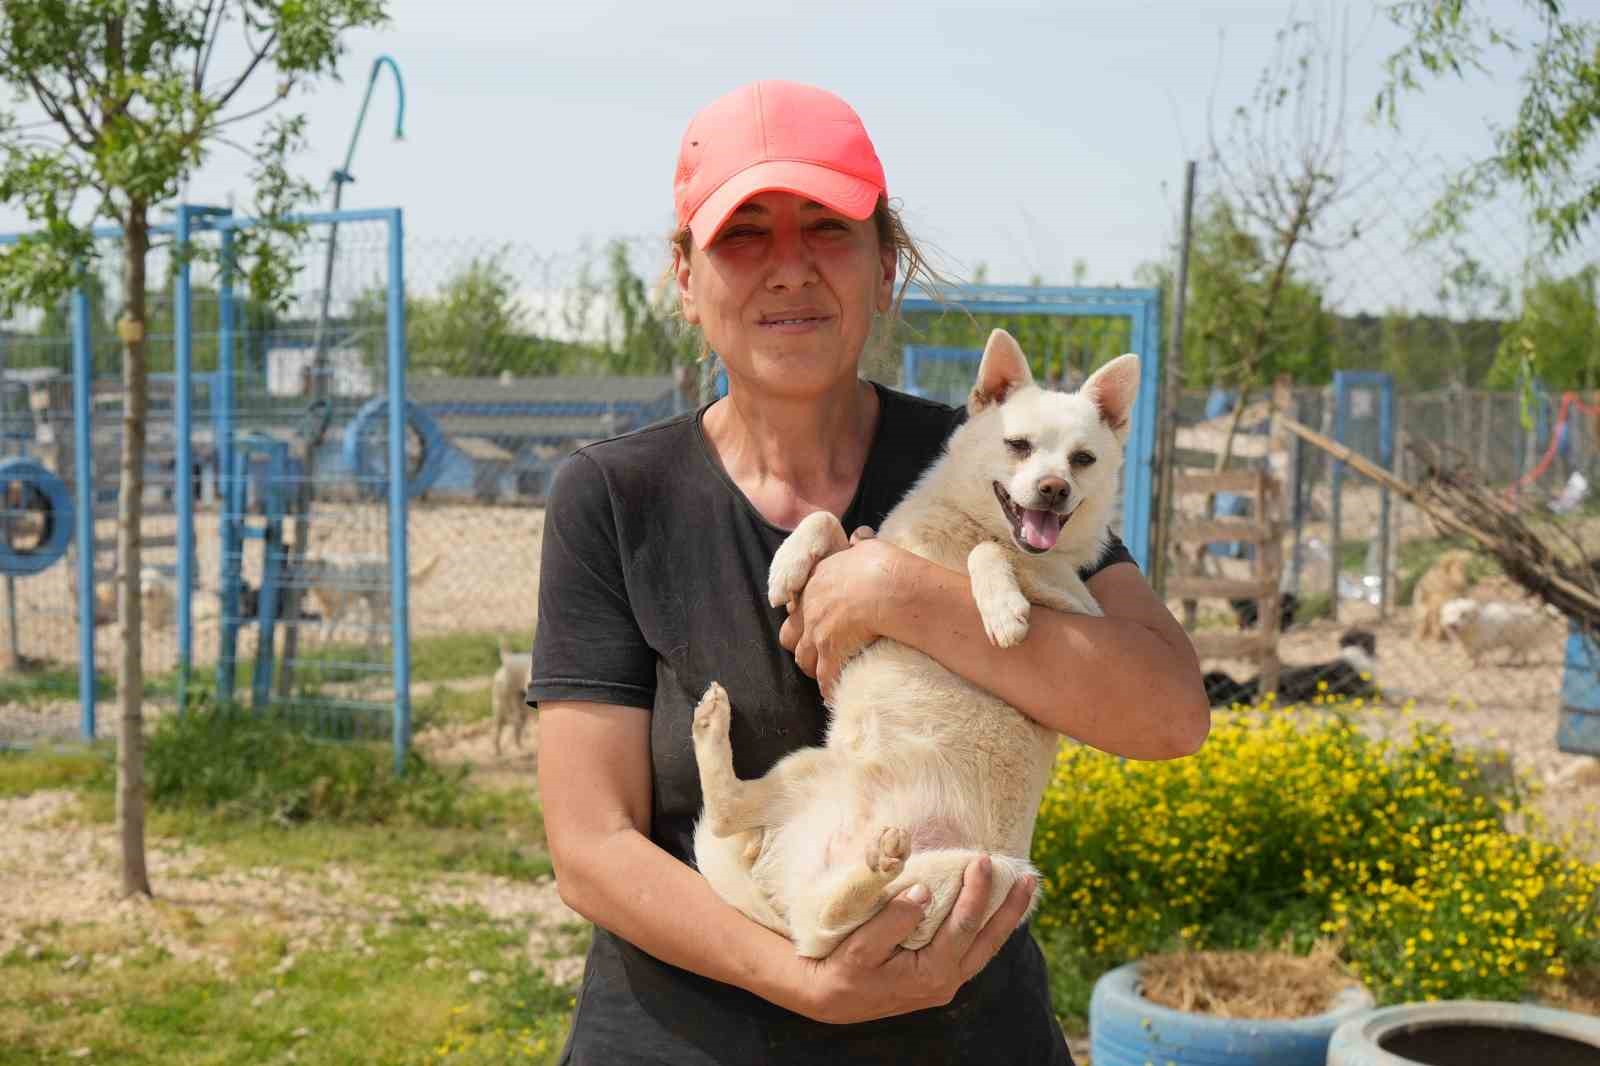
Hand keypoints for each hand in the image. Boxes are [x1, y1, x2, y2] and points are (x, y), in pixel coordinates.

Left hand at [780, 526, 892, 696]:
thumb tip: (861, 536)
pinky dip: (830, 689)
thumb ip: (860, 545)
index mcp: (815, 583)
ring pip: (804, 660)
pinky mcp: (831, 653)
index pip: (797, 605)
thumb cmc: (880, 564)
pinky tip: (835, 697)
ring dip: (814, 668)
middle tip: (816, 653)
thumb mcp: (865, 547)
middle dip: (801, 645)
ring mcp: (817, 634)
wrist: (887, 587)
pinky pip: (826, 679)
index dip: (805, 617)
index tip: (814, 624)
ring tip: (825, 676)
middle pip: (791, 636)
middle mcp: (810, 610)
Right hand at [788, 855, 1037, 1024]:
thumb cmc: (843, 970)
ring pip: (987, 948)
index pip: (964, 927)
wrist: (831, 999)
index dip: (977, 892)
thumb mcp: (861, 946)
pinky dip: (990, 929)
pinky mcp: (941, 978)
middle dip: (1009, 907)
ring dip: (1007, 919)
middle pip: (988, 941)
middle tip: (1026, 875)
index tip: (982, 860)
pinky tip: (998, 911)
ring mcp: (947, 982)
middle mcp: (947, 982)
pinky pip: (975, 951)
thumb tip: (923, 891)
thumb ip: (893, 919)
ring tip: (1025, 889)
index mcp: (932, 973)